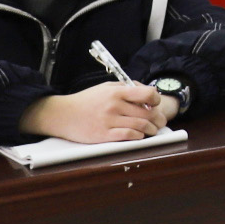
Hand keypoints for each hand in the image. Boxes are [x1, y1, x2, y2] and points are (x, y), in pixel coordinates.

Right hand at [23, 83, 165, 143]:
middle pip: (147, 113)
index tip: (155, 104)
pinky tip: (140, 135)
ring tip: (153, 130)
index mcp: (117, 92)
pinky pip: (128, 136)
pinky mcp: (104, 135)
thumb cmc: (86, 100)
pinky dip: (138, 136)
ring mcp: (109, 121)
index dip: (156, 99)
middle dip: (158, 118)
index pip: (147, 94)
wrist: (63, 115)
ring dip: (152, 129)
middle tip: (161, 121)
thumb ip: (125, 88)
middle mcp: (115, 106)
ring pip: (141, 126)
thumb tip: (146, 92)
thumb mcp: (106, 87)